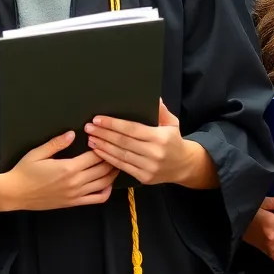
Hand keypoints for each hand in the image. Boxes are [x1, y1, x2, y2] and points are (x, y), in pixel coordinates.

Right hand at [0, 131, 118, 211]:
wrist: (16, 193)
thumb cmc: (25, 171)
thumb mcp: (38, 153)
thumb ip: (57, 143)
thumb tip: (72, 133)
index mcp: (68, 168)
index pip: (94, 156)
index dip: (101, 146)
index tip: (104, 139)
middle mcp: (76, 182)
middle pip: (103, 169)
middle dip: (111, 158)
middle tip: (114, 148)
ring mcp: (76, 194)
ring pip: (103, 183)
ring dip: (112, 173)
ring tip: (115, 162)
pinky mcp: (74, 203)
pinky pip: (97, 199)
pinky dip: (106, 191)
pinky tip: (107, 183)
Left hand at [86, 100, 209, 186]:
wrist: (184, 166)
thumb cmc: (174, 140)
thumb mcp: (172, 123)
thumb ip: (161, 110)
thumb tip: (153, 97)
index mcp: (160, 137)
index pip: (131, 129)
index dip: (113, 124)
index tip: (98, 119)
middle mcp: (154, 153)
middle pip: (123, 142)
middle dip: (103, 134)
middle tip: (89, 127)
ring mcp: (149, 167)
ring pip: (120, 155)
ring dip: (102, 146)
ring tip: (90, 138)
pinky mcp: (144, 177)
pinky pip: (122, 166)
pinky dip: (108, 159)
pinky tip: (99, 151)